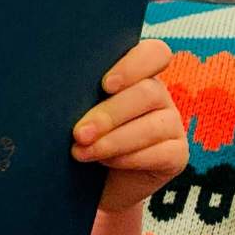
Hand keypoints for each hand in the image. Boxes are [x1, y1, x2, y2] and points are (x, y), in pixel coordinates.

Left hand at [72, 39, 188, 212]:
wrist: (89, 181)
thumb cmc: (78, 136)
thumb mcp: (75, 111)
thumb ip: (76, 95)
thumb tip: (57, 90)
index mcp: (136, 74)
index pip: (154, 53)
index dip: (134, 65)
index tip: (106, 84)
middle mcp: (157, 95)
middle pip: (147, 93)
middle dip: (108, 115)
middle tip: (79, 133)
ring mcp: (171, 123)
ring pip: (152, 126)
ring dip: (113, 141)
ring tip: (81, 152)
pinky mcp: (177, 154)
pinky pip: (160, 153)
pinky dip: (128, 159)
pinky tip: (105, 163)